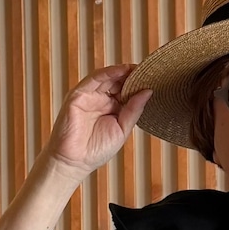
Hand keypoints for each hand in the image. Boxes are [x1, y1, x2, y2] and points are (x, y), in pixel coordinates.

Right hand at [42, 64, 151, 178]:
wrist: (74, 162)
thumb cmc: (96, 150)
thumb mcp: (122, 129)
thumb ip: (133, 110)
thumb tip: (148, 92)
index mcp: (112, 109)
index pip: (127, 91)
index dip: (139, 85)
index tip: (154, 79)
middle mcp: (101, 100)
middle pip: (118, 82)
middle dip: (133, 75)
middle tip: (149, 71)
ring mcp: (89, 96)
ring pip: (107, 77)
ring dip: (123, 71)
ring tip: (139, 68)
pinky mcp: (79, 94)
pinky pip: (94, 79)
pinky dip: (109, 72)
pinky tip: (122, 70)